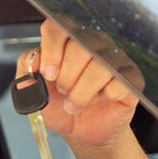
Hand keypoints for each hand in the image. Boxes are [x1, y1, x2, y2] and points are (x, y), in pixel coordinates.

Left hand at [15, 19, 143, 149]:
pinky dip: (107, 96)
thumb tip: (34, 59)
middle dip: (66, 77)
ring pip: (101, 65)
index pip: (58, 26)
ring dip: (82, 92)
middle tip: (63, 91)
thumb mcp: (33, 91)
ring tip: (75, 104)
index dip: (51, 50)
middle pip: (80, 47)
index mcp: (67, 41)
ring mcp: (114, 59)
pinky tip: (101, 99)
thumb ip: (26, 69)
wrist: (81, 132)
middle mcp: (92, 44)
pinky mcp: (131, 78)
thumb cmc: (60, 107)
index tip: (48, 74)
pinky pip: (121, 82)